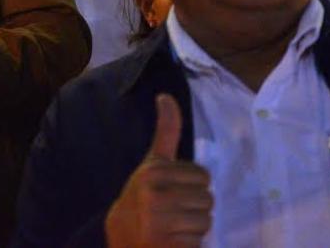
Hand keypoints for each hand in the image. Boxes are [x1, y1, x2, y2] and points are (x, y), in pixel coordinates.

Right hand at [105, 94, 212, 246]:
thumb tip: (166, 95)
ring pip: (206, 220)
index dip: (193, 185)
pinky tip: (173, 240)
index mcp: (153, 172)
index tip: (173, 190)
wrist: (122, 234)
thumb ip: (166, 130)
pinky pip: (198, 241)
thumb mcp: (153, 162)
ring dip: (194, 226)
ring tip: (174, 225)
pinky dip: (190, 243)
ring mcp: (159, 221)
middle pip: (207, 199)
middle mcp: (154, 195)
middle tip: (174, 210)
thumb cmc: (144, 194)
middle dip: (195, 207)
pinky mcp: (165, 244)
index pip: (203, 177)